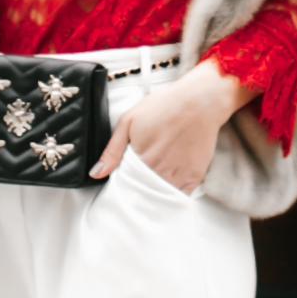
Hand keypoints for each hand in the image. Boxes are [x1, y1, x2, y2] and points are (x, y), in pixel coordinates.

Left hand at [91, 59, 251, 197]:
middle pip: (141, 192)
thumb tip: (96, 173)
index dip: (122, 183)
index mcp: (139, 158)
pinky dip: (171, 196)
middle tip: (136, 183)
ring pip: (159, 196)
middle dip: (136, 191)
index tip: (123, 181)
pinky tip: (167, 189)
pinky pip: (178, 196)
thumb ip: (112, 149)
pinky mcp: (194, 177)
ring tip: (150, 186)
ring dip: (153, 195)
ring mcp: (177, 175)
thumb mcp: (129, 120)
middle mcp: (158, 170)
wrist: (199, 101)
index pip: (124, 183)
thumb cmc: (165, 106)